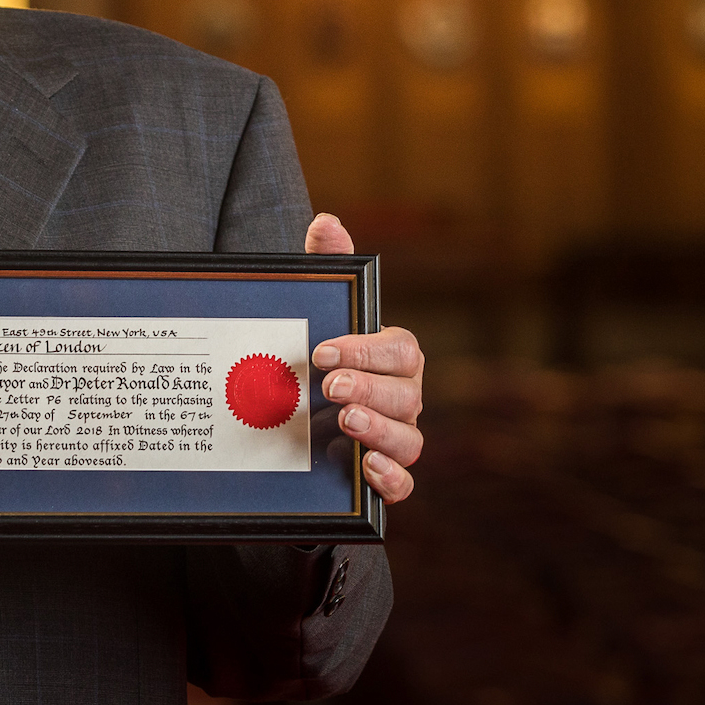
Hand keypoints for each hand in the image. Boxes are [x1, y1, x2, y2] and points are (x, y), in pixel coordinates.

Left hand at [306, 212, 422, 503]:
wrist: (294, 415)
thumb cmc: (316, 353)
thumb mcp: (317, 310)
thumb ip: (325, 265)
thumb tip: (327, 221)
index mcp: (393, 358)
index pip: (401, 350)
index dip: (368, 350)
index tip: (324, 351)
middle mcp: (403, 399)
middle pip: (407, 395)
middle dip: (371, 389)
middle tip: (331, 387)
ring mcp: (395, 437)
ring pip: (410, 440)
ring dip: (380, 430)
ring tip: (344, 420)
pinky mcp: (381, 475)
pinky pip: (404, 483)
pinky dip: (393, 479)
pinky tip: (367, 469)